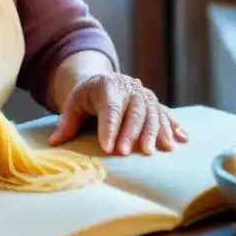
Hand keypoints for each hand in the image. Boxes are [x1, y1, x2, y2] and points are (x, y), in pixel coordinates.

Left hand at [48, 74, 187, 155]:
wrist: (105, 81)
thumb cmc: (87, 96)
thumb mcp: (73, 103)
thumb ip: (67, 121)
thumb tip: (55, 141)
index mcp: (106, 86)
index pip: (110, 107)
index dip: (109, 127)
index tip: (108, 148)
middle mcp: (129, 88)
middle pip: (134, 111)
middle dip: (131, 133)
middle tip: (125, 154)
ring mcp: (144, 95)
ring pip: (152, 113)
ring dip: (154, 133)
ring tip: (152, 152)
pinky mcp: (154, 103)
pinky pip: (166, 114)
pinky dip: (174, 126)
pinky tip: (181, 140)